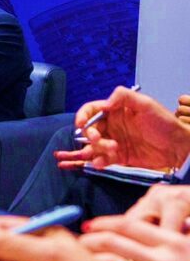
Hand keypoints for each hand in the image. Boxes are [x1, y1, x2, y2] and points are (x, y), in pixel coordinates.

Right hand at [54, 86, 189, 171]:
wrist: (180, 147)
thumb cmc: (165, 124)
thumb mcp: (146, 104)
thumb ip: (123, 97)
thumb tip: (103, 104)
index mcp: (116, 111)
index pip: (91, 111)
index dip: (82, 116)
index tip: (80, 124)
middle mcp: (113, 126)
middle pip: (89, 129)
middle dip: (90, 135)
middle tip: (99, 139)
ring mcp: (115, 142)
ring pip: (94, 146)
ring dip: (96, 149)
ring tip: (112, 151)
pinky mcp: (120, 157)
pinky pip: (102, 159)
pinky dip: (99, 161)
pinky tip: (102, 163)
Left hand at [81, 188, 189, 260]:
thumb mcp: (187, 235)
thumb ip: (166, 230)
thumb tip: (134, 226)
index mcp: (172, 240)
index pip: (129, 224)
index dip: (105, 222)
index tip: (90, 223)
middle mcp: (165, 258)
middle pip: (117, 242)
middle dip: (93, 239)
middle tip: (78, 238)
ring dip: (96, 257)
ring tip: (83, 254)